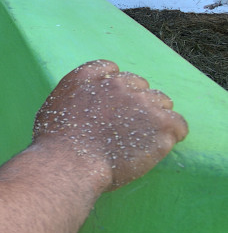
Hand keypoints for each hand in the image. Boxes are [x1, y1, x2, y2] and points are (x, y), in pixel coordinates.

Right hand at [32, 60, 187, 192]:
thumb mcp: (53, 107)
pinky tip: (160, 144)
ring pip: (161, 101)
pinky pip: (179, 124)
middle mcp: (116, 83)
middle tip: (126, 126)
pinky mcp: (161, 123)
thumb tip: (86, 106)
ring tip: (143, 138)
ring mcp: (141, 102)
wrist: (69, 162)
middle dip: (134, 102)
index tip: (110, 104)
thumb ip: (74, 97)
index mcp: (86, 77)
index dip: (113, 86)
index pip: (110, 69)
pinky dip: (173, 133)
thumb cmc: (54, 144)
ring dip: (154, 116)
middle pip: (139, 85)